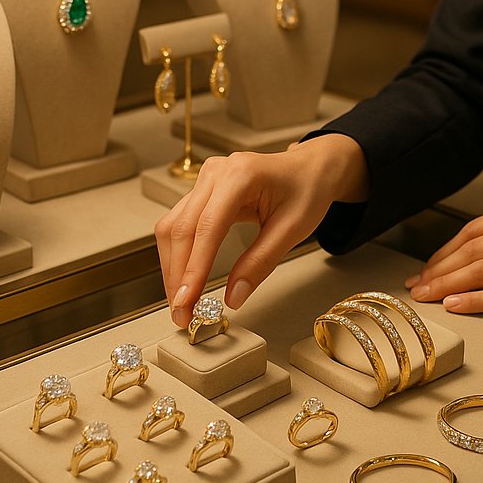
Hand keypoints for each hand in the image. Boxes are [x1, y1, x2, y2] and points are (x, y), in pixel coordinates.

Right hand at [155, 134, 367, 326]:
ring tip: (181, 302)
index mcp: (241, 175)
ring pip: (173, 227)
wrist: (310, 169)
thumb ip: (261, 263)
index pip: (206, 228)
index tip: (186, 301)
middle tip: (182, 313)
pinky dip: (179, 254)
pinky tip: (184, 278)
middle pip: (181, 229)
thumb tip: (233, 296)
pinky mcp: (202, 191)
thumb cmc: (306, 190)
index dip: (193, 268)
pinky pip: (180, 223)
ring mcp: (205, 179)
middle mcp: (216, 173)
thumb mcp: (293, 230)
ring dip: (173, 267)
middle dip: (177, 275)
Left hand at [405, 197, 482, 313]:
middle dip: (437, 269)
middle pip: (471, 250)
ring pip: (481, 271)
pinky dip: (475, 301)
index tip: (428, 267)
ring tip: (425, 298)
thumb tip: (481, 253)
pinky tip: (456, 306)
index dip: (445, 250)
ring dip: (446, 285)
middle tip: (415, 286)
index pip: (474, 230)